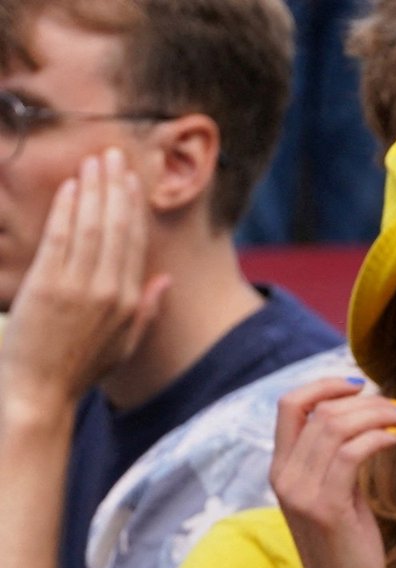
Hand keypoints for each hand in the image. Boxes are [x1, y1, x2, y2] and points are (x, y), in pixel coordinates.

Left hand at [0, 148, 168, 416]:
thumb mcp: (123, 344)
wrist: (40, 392)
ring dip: (93, 190)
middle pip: (116, 228)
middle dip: (115, 188)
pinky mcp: (49, 286)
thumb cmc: (78, 370)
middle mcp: (110, 291)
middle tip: (112, 154)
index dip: (133, 207)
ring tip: (93, 161)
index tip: (131, 179)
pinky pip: (62, 239)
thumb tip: (164, 281)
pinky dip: (67, 210)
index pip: (134, 243)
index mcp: (130, 302)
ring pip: (92, 227)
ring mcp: (79, 287)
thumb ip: (146, 310)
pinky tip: (69, 188)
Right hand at [270, 376, 395, 567]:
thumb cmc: (350, 551)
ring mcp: (301, 493)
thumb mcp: (340, 497)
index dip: (323, 385)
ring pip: (336, 426)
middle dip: (366, 401)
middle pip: (318, 410)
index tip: (360, 385)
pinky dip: (378, 438)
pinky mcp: (325, 509)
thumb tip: (363, 421)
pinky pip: (352, 453)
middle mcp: (284, 477)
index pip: (289, 405)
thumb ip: (339, 461)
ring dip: (378, 415)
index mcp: (282, 471)